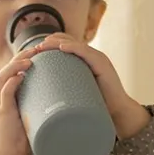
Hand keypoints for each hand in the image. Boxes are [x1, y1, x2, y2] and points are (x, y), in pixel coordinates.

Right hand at [0, 48, 38, 154]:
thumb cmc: (20, 140)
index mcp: (7, 96)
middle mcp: (1, 96)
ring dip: (16, 65)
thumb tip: (63, 102)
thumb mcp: (31, 118)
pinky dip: (12, 82)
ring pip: (3, 76)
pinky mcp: (2, 113)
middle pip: (7, 68)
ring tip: (31, 58)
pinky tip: (22, 76)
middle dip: (21, 56)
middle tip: (38, 48)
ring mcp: (0, 103)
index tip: (40, 51)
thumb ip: (39, 108)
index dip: (24, 59)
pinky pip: (4, 92)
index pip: (12, 71)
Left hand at [35, 33, 150, 138]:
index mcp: (86, 61)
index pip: (67, 45)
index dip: (51, 44)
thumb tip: (45, 97)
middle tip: (36, 48)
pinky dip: (73, 48)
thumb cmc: (98, 105)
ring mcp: (98, 59)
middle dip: (51, 41)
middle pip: (69, 41)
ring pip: (75, 44)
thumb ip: (67, 89)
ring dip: (58, 42)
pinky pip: (86, 52)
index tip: (36, 50)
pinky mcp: (102, 64)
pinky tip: (61, 47)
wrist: (117, 113)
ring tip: (43, 45)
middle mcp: (92, 56)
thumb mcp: (78, 93)